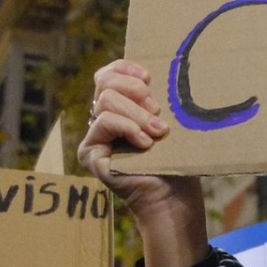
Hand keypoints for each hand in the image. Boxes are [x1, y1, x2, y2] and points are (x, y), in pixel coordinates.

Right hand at [78, 59, 207, 266]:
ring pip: (105, 101)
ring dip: (137, 115)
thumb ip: (153, 98)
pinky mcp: (90, 153)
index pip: (108, 74)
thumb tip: (150, 74)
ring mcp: (94, 137)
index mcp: (119, 109)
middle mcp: (102, 121)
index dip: (125, 68)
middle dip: (135, 92)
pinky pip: (104, 122)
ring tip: (158, 133)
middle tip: (157, 110)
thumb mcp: (168, 120)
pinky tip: (146, 144)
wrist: (174, 198)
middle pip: (104, 83)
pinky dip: (128, 128)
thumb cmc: (177, 160)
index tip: (149, 78)